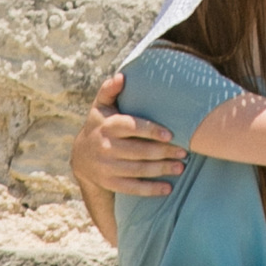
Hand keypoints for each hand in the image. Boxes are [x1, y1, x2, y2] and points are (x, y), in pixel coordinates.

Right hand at [71, 74, 186, 196]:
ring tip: (181, 167)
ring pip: (138, 170)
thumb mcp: (100, 107)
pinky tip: (168, 187)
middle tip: (184, 152)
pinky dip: (151, 189)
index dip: (151, 131)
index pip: (131, 127)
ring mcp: (107, 166)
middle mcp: (105, 146)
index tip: (170, 134)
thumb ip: (110, 90)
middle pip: (139, 151)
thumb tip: (121, 76)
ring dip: (162, 169)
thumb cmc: (99, 125)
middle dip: (164, 152)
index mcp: (107, 125)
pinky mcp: (109, 182)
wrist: (81, 157)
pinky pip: (133, 188)